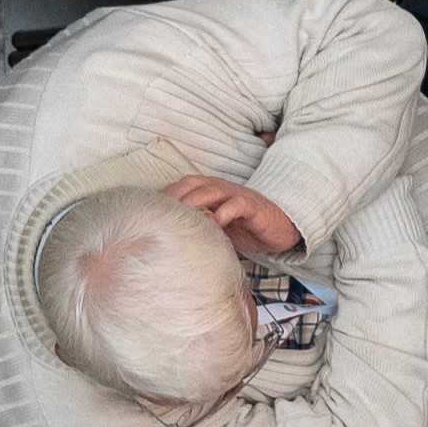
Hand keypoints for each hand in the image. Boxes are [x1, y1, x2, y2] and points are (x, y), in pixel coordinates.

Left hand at [165, 174, 306, 250]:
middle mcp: (220, 189)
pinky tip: (216, 223)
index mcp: (208, 192)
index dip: (164, 197)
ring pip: (212, 191)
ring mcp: (237, 196)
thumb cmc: (243, 229)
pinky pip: (238, 204)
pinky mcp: (253, 206)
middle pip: (192, 184)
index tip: (147, 212)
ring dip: (195, 202)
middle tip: (160, 216)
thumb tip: (166, 242)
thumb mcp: (215, 229)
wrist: (279, 228)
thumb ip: (195, 229)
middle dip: (174, 197)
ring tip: (183, 218)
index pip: (180, 187)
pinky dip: (225, 211)